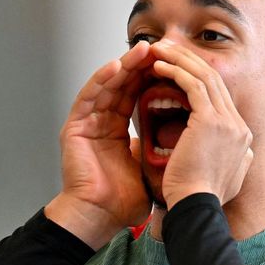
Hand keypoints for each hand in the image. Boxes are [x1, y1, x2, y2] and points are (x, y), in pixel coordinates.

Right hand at [45, 42, 154, 248]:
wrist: (101, 217)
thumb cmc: (123, 201)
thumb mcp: (150, 167)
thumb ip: (161, 149)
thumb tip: (190, 139)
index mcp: (119, 131)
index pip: (138, 96)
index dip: (155, 78)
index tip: (174, 63)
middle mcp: (102, 123)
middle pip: (124, 85)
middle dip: (142, 65)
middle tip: (162, 47)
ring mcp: (87, 123)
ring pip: (107, 85)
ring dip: (125, 66)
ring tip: (143, 50)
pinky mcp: (74, 127)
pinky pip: (89, 96)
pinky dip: (102, 80)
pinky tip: (117, 67)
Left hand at [149, 41, 253, 206]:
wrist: (195, 209)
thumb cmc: (196, 199)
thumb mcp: (220, 177)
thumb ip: (226, 159)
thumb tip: (226, 151)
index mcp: (242, 138)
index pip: (220, 97)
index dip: (198, 79)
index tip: (177, 70)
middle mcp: (239, 126)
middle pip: (215, 81)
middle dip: (190, 61)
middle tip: (168, 49)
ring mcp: (229, 122)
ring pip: (205, 77)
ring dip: (181, 59)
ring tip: (159, 50)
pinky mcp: (211, 121)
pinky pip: (193, 85)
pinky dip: (176, 72)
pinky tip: (158, 66)